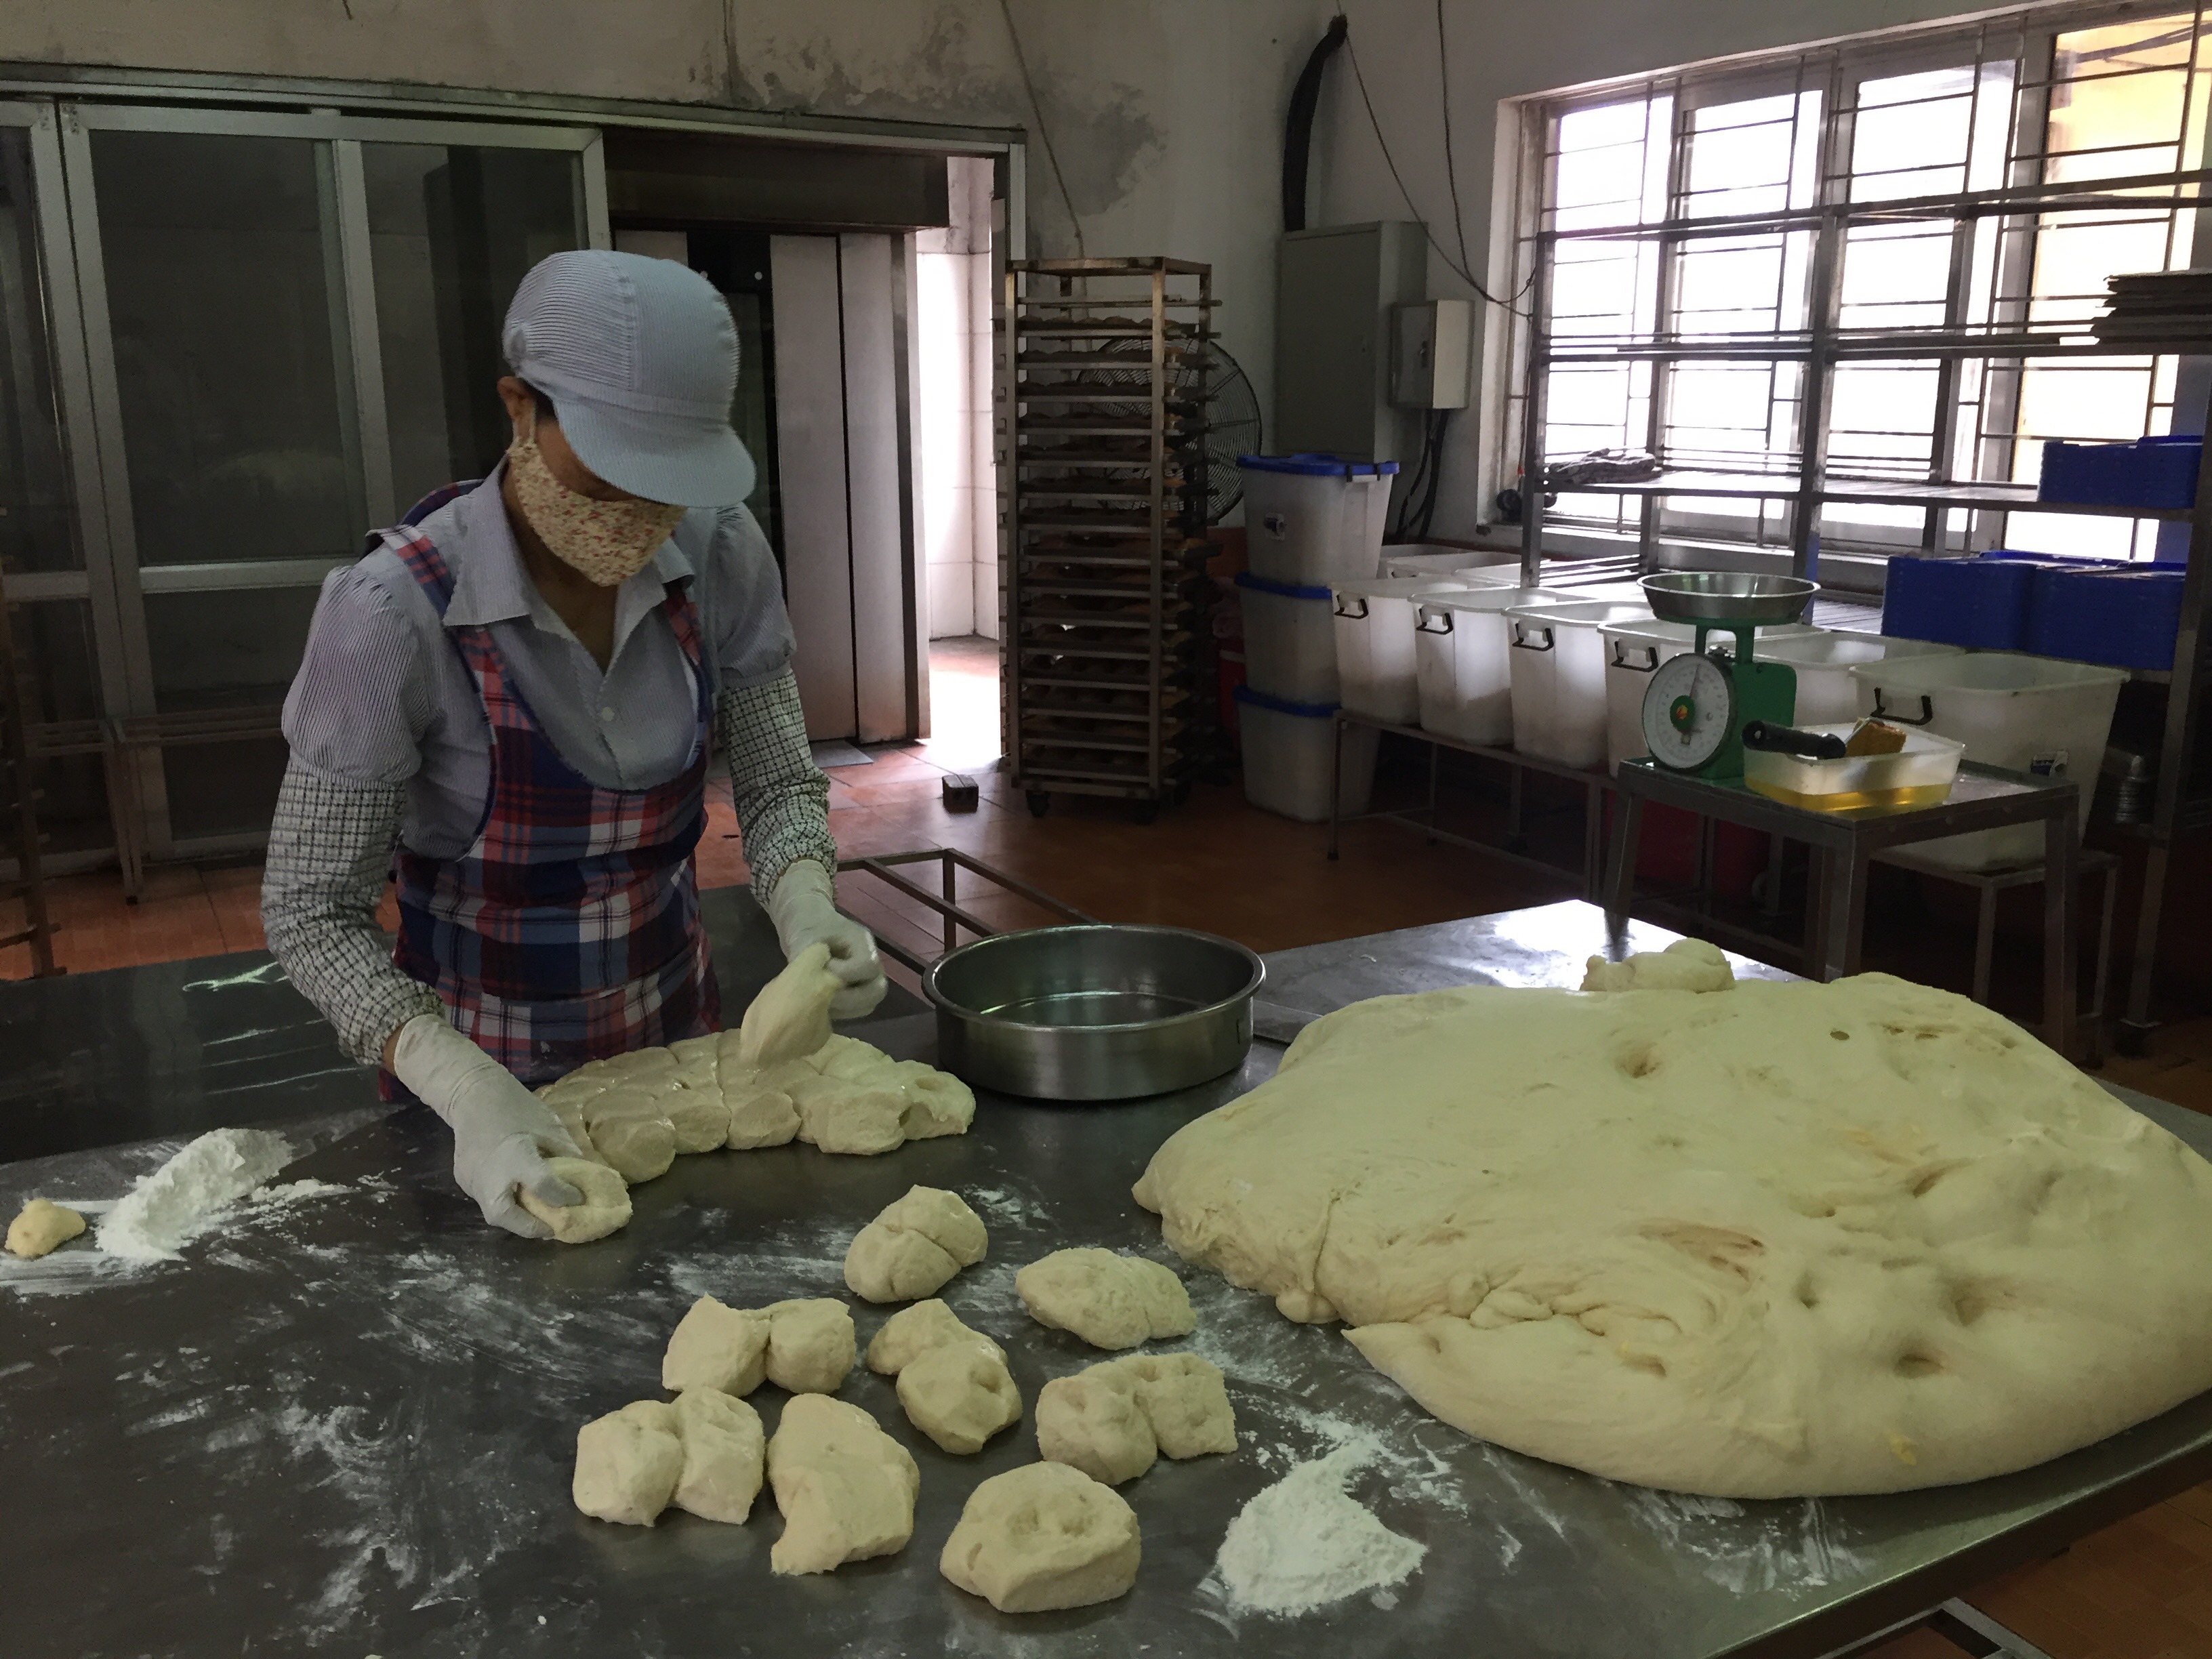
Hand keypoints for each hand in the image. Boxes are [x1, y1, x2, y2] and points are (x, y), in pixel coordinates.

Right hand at [389, 1013, 582, 1237]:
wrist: (471, 1093)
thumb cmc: (515, 1105)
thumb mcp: (548, 1125)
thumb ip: (565, 1153)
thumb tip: (584, 1177)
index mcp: (514, 1155)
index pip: (543, 1185)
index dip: (564, 1196)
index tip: (579, 1199)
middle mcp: (488, 1174)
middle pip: (503, 1215)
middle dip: (530, 1228)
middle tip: (552, 1229)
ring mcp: (471, 1178)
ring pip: (491, 1212)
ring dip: (517, 1219)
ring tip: (539, 1217)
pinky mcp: (463, 1179)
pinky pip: (485, 1199)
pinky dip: (505, 1203)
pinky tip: (519, 1198)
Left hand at [765, 859, 887, 1019]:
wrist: (809, 930)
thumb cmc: (809, 931)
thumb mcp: (807, 940)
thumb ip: (813, 960)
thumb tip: (817, 983)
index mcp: (863, 943)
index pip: (869, 965)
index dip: (848, 973)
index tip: (825, 969)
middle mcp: (872, 962)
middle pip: (877, 990)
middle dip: (851, 999)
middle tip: (825, 996)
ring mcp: (868, 979)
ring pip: (869, 1003)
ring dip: (846, 1008)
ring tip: (822, 1002)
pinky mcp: (859, 992)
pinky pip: (858, 1010)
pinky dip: (842, 1013)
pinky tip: (823, 1006)